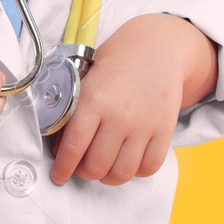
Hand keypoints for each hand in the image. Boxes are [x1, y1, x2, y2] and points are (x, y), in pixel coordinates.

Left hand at [49, 15, 216, 185]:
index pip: (73, 147)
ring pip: (122, 173)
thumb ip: (74, 108)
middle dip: (83, 172)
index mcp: (95, 98)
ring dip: (108, 177)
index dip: (63, 168)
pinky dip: (135, 171)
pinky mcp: (164, 131)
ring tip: (103, 168)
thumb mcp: (87, 76)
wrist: (159, 46)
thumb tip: (61, 144)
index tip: (59, 176)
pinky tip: (127, 160)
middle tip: (81, 167)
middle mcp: (120, 115)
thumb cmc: (118, 59)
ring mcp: (144, 125)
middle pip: (96, 166)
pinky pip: (148, 167)